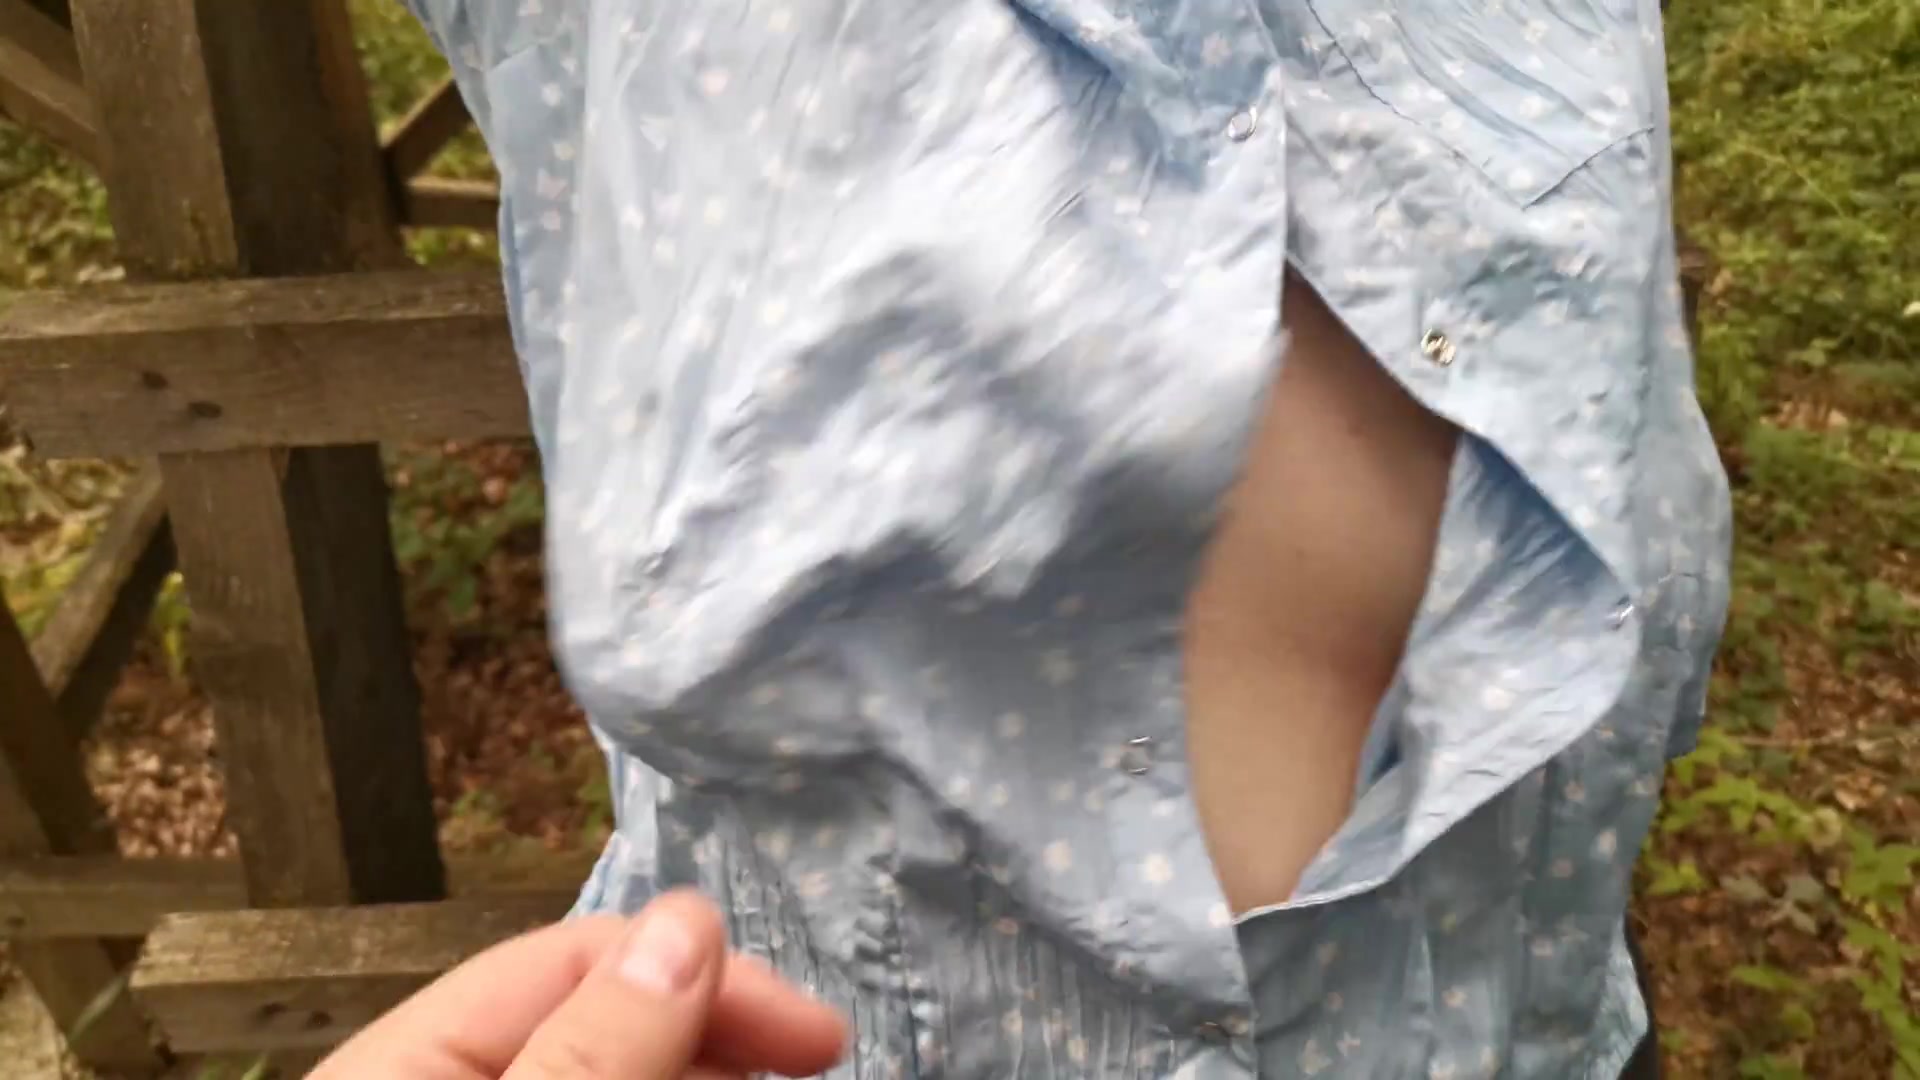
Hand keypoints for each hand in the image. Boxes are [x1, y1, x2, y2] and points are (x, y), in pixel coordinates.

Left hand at [311, 889, 847, 1078]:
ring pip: (610, 1068)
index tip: (819, 1034)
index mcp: (409, 1058)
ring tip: (776, 1077)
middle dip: (715, 1025)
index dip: (707, 972)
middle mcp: (445, 1076)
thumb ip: (597, 1050)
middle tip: (817, 1057)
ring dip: (702, 1068)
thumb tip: (688, 919)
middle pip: (601, 1020)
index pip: (576, 959)